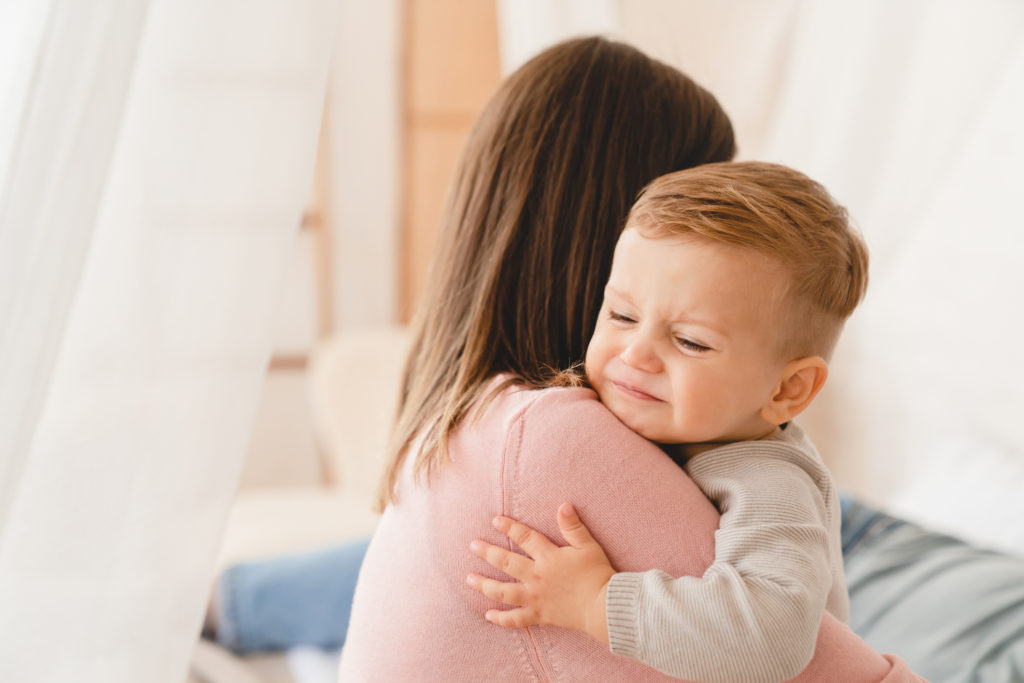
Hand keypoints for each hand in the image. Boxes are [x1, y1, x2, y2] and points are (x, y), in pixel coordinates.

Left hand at [467, 502, 615, 644]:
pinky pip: (515, 619)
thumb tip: (563, 505)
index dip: (509, 527)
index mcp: (548, 557)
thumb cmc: (597, 574)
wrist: (603, 606)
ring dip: (484, 584)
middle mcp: (536, 576)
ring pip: (503, 591)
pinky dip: (501, 619)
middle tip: (472, 545)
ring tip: (469, 578)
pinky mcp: (539, 615)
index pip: (524, 537)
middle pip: (506, 562)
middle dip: (487, 552)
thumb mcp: (588, 546)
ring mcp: (535, 597)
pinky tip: (488, 616)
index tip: (495, 521)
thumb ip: (573, 527)